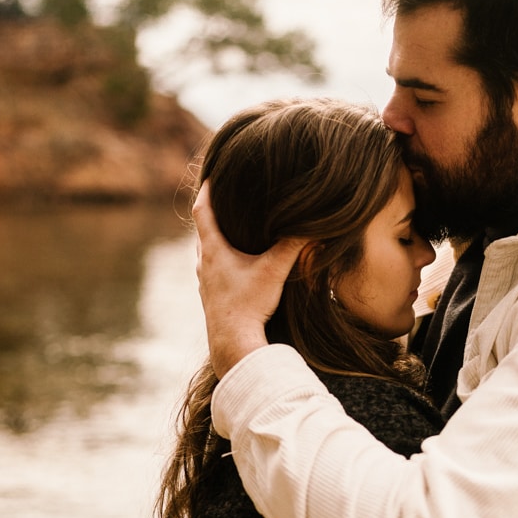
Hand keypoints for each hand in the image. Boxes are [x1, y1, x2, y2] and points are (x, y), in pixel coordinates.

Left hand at [191, 181, 306, 376]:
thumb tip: (314, 225)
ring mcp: (206, 282)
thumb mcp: (274, 271)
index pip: (202, 210)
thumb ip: (293, 246)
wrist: (233, 344)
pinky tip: (236, 265)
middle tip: (226, 196)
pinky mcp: (211, 297)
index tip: (211, 174)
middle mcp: (205, 263)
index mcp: (214, 250)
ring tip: (232, 227)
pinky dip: (221, 259)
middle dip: (213, 211)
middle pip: (203, 229)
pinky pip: (213, 269)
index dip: (206, 189)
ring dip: (216, 237)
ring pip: (207, 251)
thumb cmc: (249, 306)